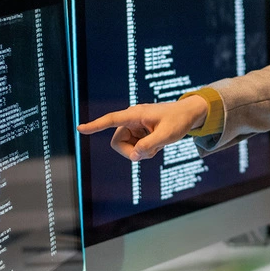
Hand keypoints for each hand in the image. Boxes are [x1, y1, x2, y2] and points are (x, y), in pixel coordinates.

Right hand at [76, 96, 208, 160]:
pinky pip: (134, 147)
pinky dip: (145, 150)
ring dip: (140, 152)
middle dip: (130, 152)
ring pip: (126, 147)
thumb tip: (134, 155)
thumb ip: (149, 146)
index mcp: (135, 115)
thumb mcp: (167, 135)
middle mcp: (132, 119)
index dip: (95, 126)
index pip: (111, 120)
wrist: (189, 115)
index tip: (80, 128)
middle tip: (149, 153)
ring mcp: (135, 126)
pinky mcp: (139, 132)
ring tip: (157, 146)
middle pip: (117, 142)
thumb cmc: (179, 121)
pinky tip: (157, 144)